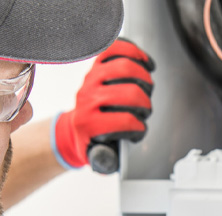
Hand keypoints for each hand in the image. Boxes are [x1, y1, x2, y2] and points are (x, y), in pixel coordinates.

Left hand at [52, 39, 154, 171]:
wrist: (75, 128)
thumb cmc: (92, 141)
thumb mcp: (97, 158)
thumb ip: (106, 160)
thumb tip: (112, 157)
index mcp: (87, 124)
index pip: (125, 121)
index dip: (139, 128)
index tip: (139, 131)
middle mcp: (87, 98)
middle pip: (130, 93)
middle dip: (145, 104)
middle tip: (144, 111)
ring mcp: (91, 79)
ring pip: (126, 68)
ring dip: (145, 80)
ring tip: (146, 90)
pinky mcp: (96, 65)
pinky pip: (116, 48)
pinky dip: (134, 53)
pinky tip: (145, 63)